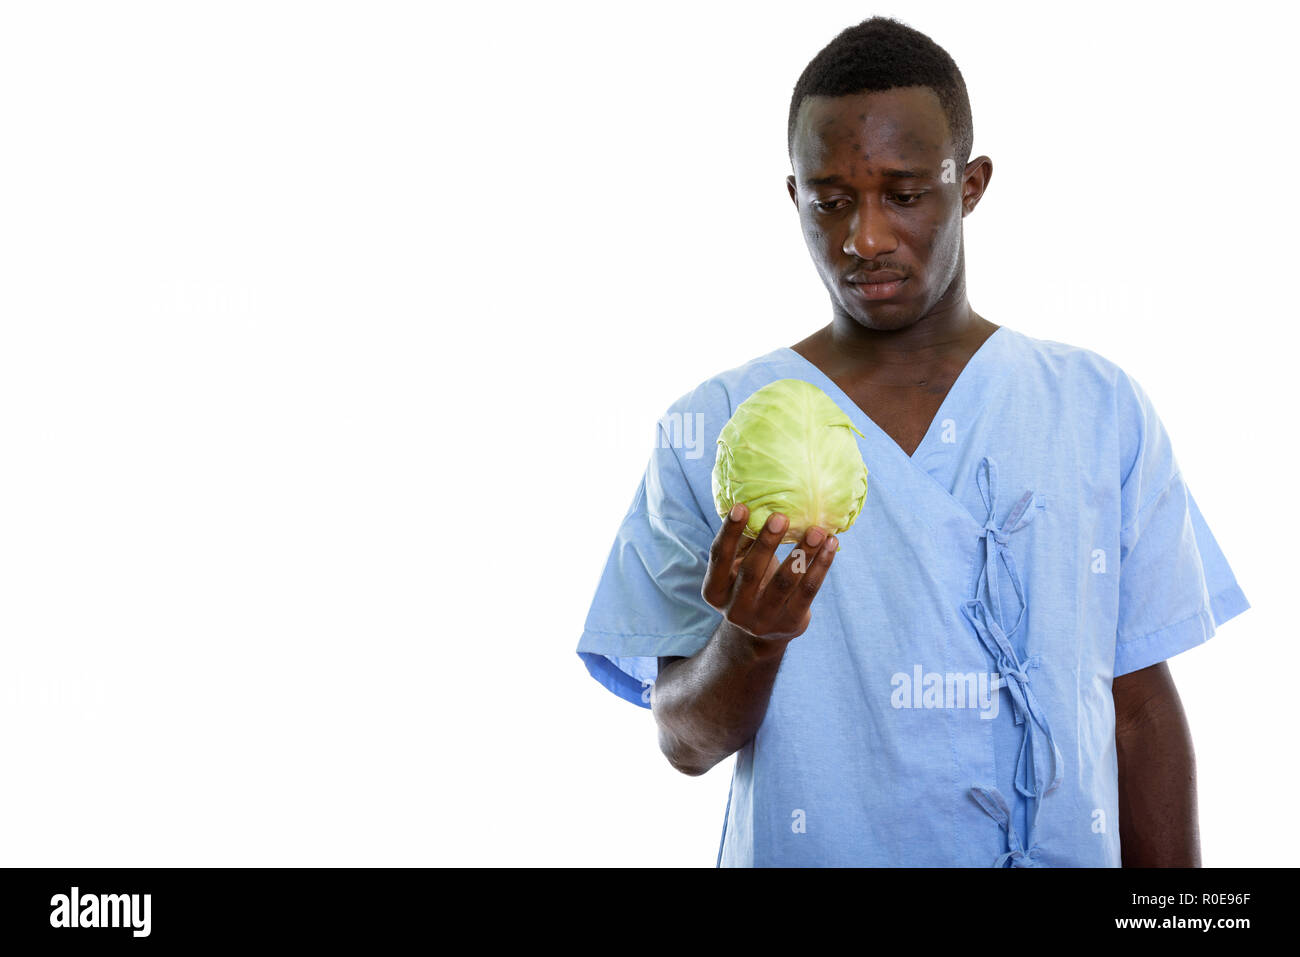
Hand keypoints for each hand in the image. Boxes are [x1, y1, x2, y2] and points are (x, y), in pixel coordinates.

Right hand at [701, 503, 837, 645]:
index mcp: (714, 591)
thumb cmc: (750, 584)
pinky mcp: (790, 624)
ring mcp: (763, 620)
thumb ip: (743, 543)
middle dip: (767, 542)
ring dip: (803, 553)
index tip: (741, 507)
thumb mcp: (738, 568)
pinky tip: (830, 546)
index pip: (718, 558)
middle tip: (781, 516)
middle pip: (751, 571)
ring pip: (785, 582)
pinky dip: (821, 566)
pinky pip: (808, 591)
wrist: (764, 631)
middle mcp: (734, 609)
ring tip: (817, 531)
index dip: (729, 532)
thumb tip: (758, 502)